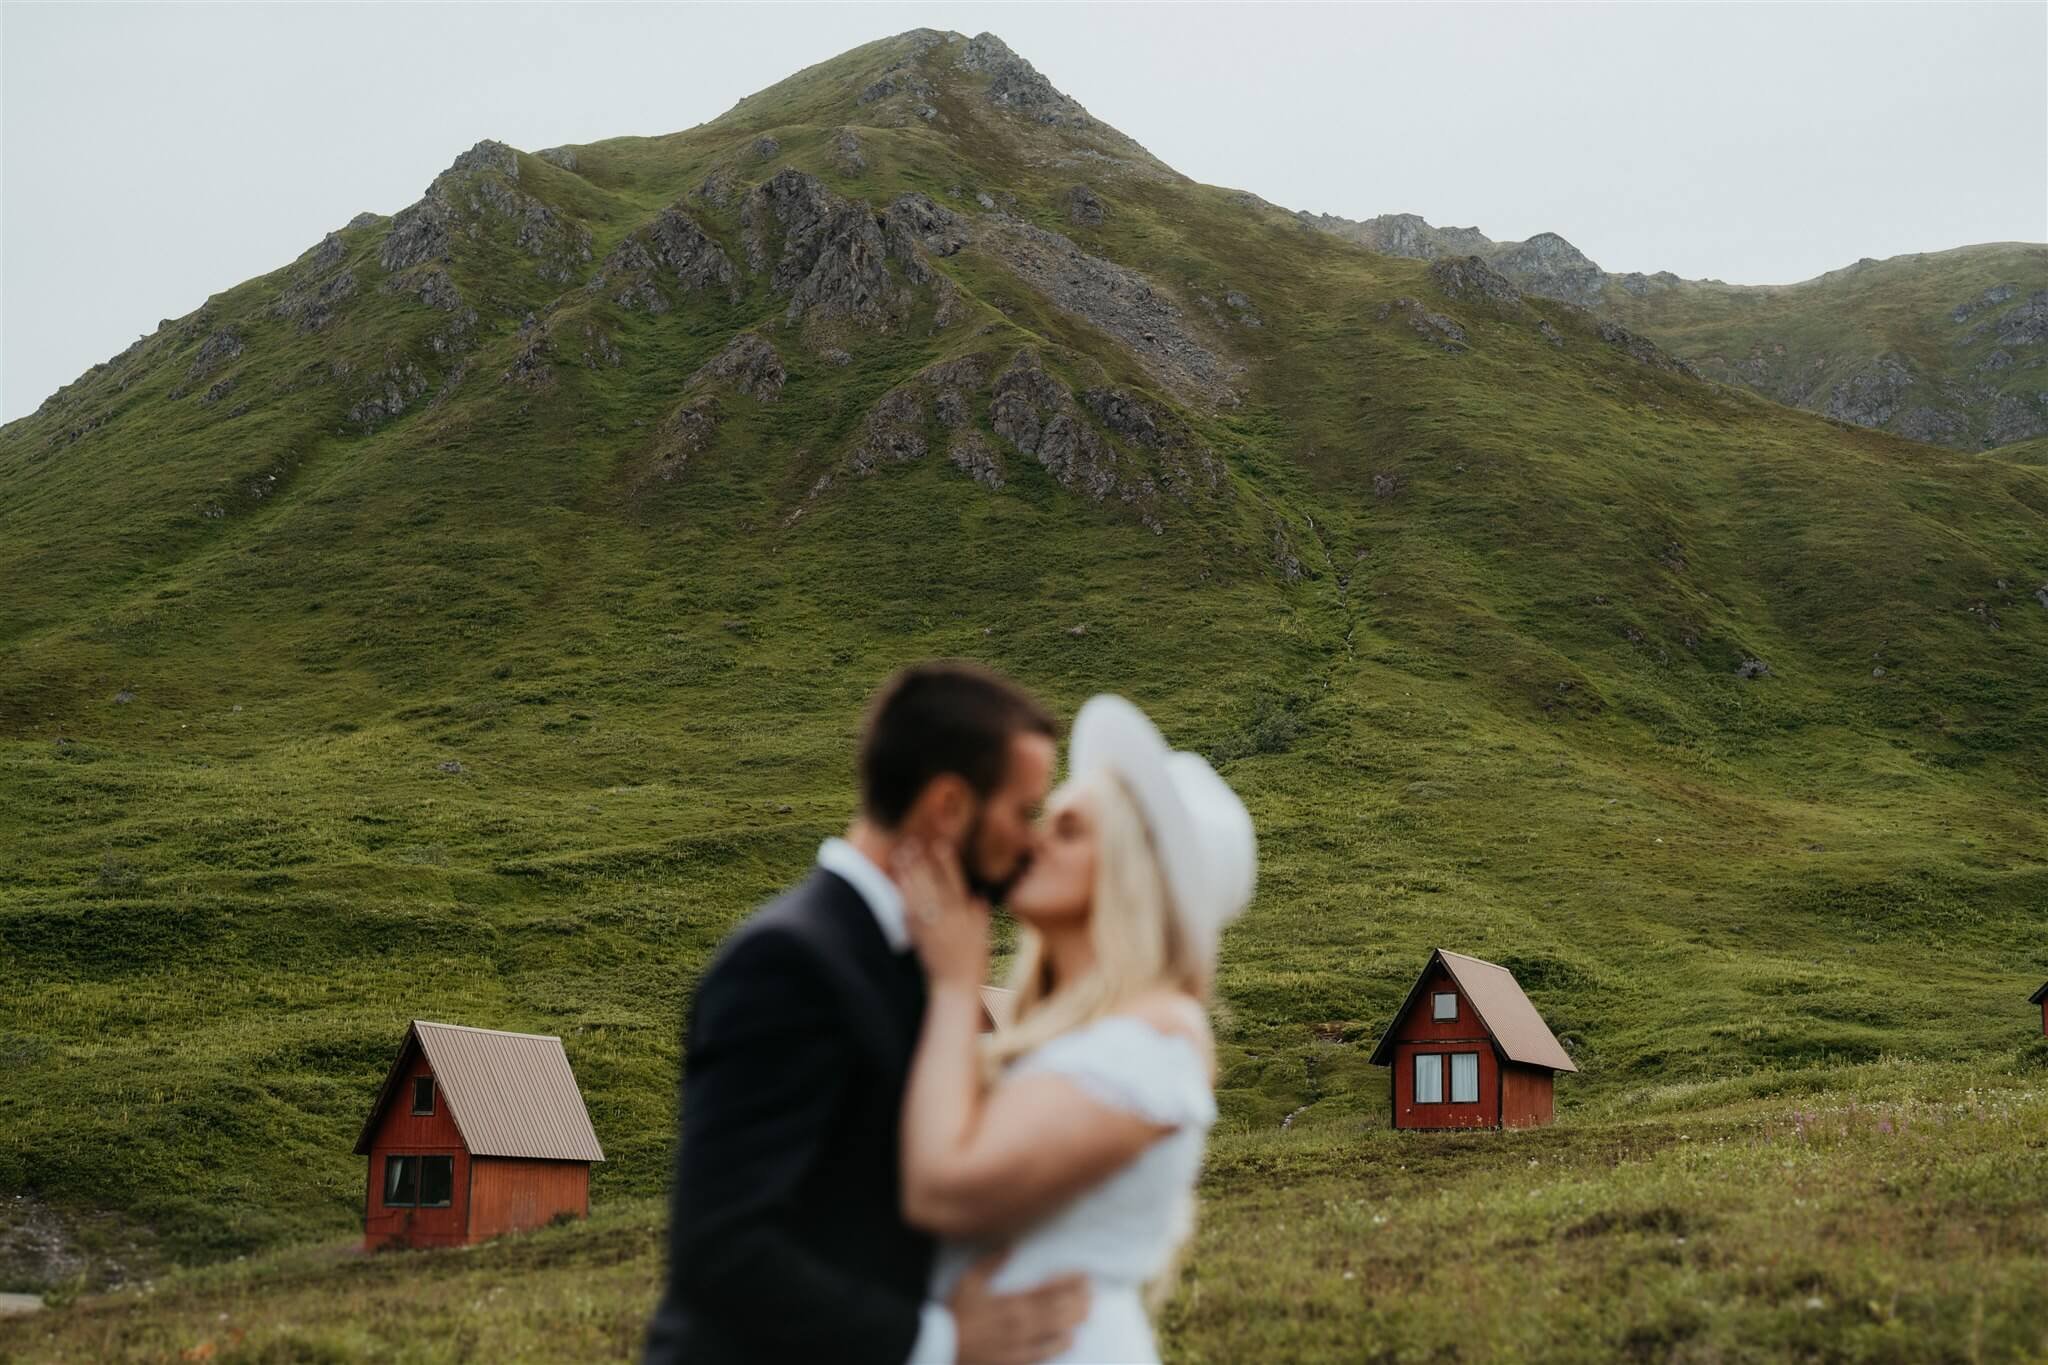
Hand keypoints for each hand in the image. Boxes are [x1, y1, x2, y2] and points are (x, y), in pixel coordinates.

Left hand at [894, 839, 990, 989]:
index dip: (946, 862)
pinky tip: (896, 883)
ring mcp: (931, 925)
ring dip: (908, 873)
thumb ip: (980, 915)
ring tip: (900, 857)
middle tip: (911, 844)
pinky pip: (908, 912)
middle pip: (931, 882)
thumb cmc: (973, 962)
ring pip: (917, 893)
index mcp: (965, 913)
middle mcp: (947, 916)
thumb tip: (979, 897)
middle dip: (921, 862)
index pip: (955, 881)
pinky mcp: (918, 936)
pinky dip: (902, 895)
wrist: (955, 986)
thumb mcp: (983, 937)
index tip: (940, 845)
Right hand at [948, 1253, 1087, 1364]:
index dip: (1068, 1282)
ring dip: (1073, 1319)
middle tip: (1092, 1292)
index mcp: (1011, 1300)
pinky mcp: (1015, 1360)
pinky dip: (1058, 1346)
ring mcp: (1019, 1342)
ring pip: (1054, 1329)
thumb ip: (991, 1263)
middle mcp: (1020, 1321)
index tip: (1083, 1275)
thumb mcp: (969, 1281)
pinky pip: (1042, 1353)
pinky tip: (1071, 1340)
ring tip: (1088, 1311)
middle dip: (1077, 1299)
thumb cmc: (956, 1312)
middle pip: (1057, 1309)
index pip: (1047, 1289)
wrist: (941, 1344)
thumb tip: (1009, 1247)